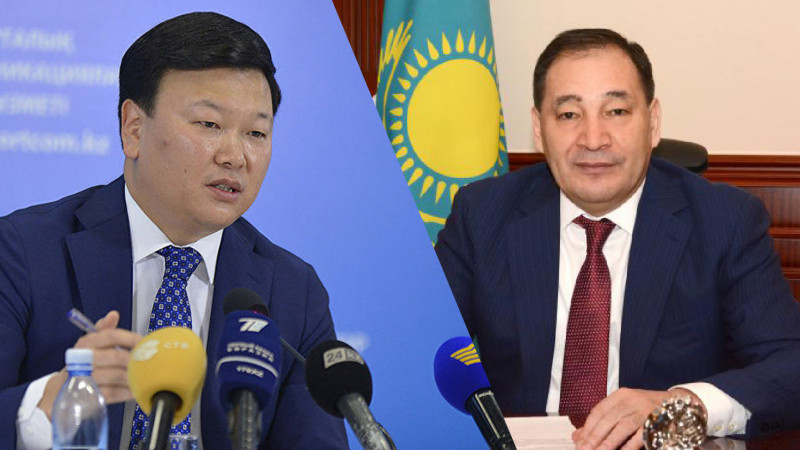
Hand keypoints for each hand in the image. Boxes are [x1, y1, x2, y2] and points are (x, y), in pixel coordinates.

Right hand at [38, 310, 142, 418]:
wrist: (61, 388)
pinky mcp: (88, 395)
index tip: (144, 342)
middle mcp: (84, 359)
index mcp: (86, 343)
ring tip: (145, 377)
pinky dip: (127, 392)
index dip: (131, 338)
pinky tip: (135, 390)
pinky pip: (113, 393)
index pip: (111, 335)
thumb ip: (104, 329)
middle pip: (117, 356)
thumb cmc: (83, 363)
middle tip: (148, 363)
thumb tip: (113, 314)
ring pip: (117, 375)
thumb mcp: (90, 343)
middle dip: (135, 360)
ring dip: (134, 377)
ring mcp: (85, 378)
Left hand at [572, 387, 704, 449]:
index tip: (579, 442)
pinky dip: (629, 445)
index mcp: (621, 395)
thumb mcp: (624, 410)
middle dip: (594, 437)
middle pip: (608, 419)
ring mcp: (646, 410)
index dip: (588, 427)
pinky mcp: (658, 422)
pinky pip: (640, 435)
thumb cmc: (647, 409)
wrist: (681, 405)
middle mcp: (632, 400)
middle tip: (583, 449)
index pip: (599, 411)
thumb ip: (602, 422)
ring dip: (608, 442)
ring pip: (622, 427)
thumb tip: (577, 436)